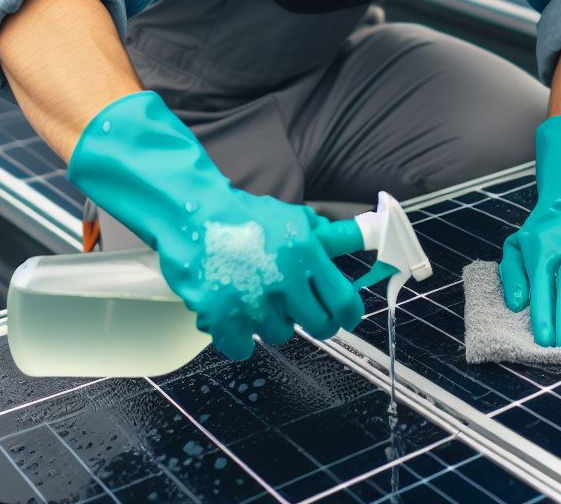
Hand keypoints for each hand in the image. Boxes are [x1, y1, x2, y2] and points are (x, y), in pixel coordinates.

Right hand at [68, 90, 363, 360]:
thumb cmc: (245, 216)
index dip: (348, 313)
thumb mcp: (295, 219)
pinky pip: (242, 347)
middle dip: (314, 319)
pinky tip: (237, 313)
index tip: (344, 315)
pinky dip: (239, 336)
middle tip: (300, 307)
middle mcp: (283, 278)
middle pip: (317, 325)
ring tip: (258, 296)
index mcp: (306, 251)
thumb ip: (332, 236)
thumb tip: (368, 233)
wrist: (193, 214)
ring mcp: (251, 299)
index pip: (343, 301)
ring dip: (272, 321)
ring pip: (279, 334)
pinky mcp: (220, 315)